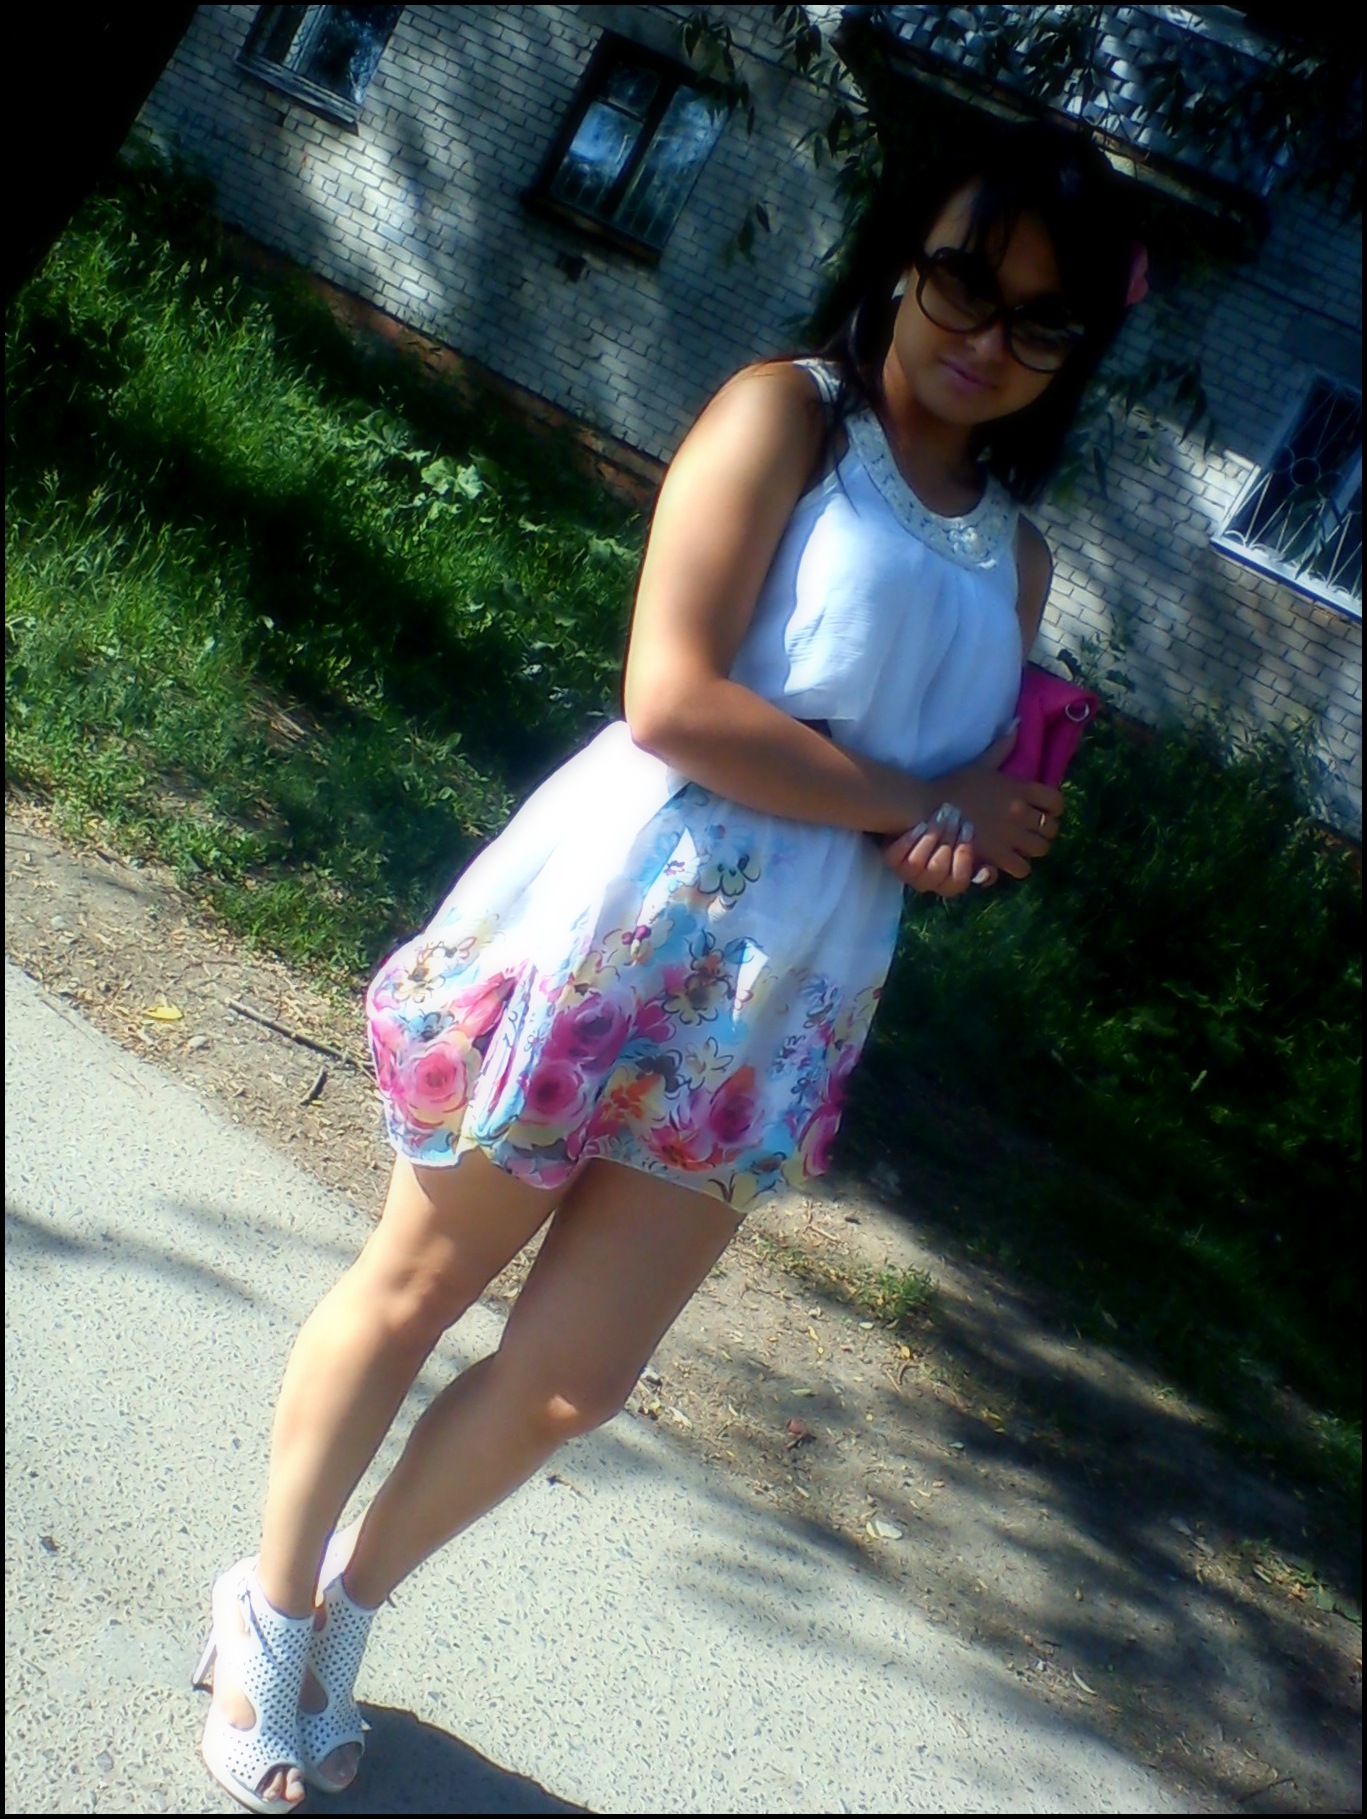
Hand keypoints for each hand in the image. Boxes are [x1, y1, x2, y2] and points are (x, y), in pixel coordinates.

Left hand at [881, 809, 998, 896]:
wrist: (921, 816)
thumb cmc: (949, 833)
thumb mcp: (967, 847)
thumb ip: (982, 862)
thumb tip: (985, 872)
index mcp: (947, 884)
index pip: (958, 881)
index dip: (964, 855)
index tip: (968, 827)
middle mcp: (925, 884)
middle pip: (937, 869)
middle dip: (948, 838)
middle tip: (954, 814)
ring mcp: (905, 874)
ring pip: (917, 863)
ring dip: (932, 836)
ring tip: (940, 814)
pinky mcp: (890, 861)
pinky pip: (898, 854)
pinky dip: (910, 838)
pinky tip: (920, 823)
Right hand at [935, 726, 1065, 878]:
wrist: (930, 809)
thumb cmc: (953, 785)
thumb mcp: (980, 764)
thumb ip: (1001, 748)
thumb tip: (1016, 726)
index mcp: (1019, 788)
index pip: (1056, 801)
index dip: (1054, 809)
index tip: (1046, 812)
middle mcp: (1020, 812)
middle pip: (1052, 829)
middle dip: (1044, 832)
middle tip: (1032, 832)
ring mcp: (1010, 835)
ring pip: (1041, 849)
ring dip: (1033, 850)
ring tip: (1022, 848)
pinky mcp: (997, 854)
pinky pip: (1023, 868)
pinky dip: (1018, 867)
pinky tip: (1008, 861)